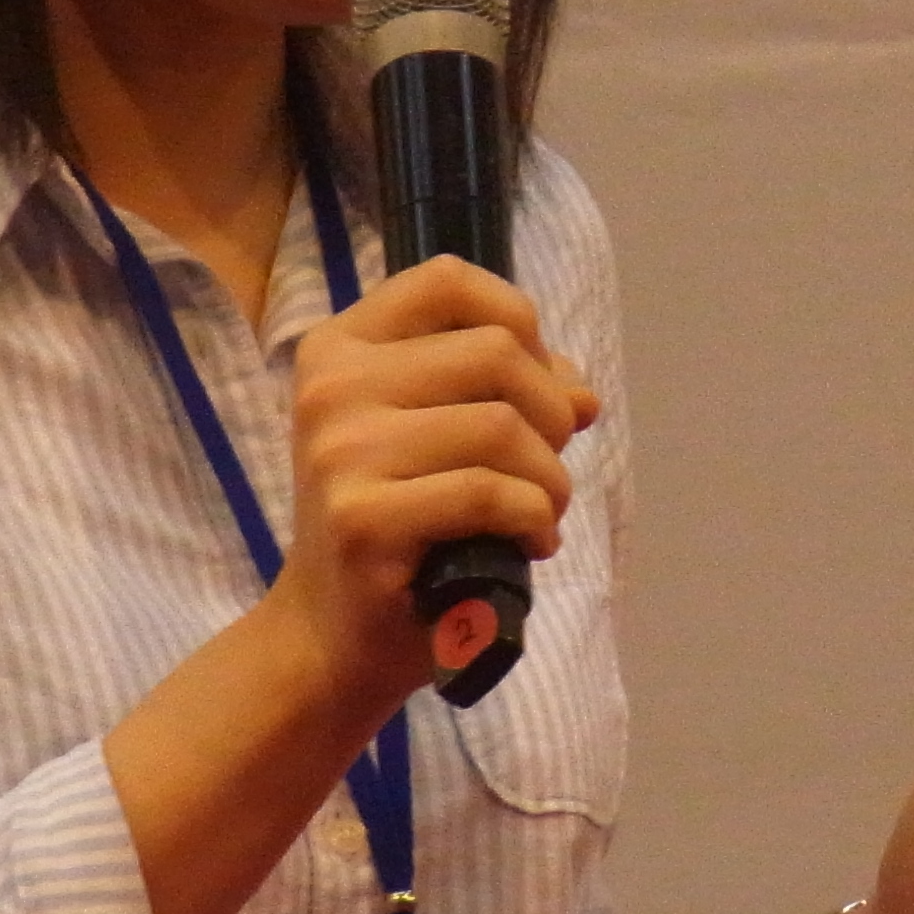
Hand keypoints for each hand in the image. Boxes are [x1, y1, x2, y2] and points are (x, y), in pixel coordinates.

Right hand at [273, 254, 598, 707]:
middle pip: (496, 351)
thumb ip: (504, 391)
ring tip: (540, 512)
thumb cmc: (397, 524)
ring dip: (550, 478)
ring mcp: (341, 451)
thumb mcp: (439, 436)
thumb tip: (582, 394)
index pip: (448, 280)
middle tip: (545, 468)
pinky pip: (491, 493)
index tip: (534, 382)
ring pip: (503, 425)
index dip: (517, 318)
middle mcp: (331, 386)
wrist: (333, 633)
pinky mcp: (363, 519)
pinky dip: (535, 520)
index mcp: (340, 346)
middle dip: (552, 413)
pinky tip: (529, 544)